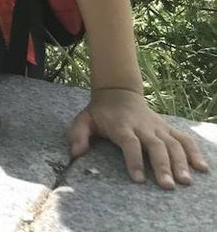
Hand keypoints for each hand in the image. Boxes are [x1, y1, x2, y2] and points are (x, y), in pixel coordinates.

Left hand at [68, 87, 208, 188]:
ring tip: (186, 180)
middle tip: (167, 185)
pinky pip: (184, 139)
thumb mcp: (84, 119)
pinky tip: (202, 167)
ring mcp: (157, 126)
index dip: (133, 160)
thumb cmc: (100, 112)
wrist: (118, 92)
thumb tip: (75, 153)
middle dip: (162, 165)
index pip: (129, 143)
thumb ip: (78, 135)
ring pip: (172, 143)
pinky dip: (194, 151)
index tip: (138, 179)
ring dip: (181, 162)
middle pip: (155, 145)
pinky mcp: (167, 128)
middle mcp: (142, 126)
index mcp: (121, 126)